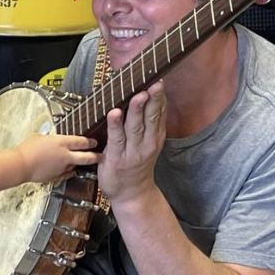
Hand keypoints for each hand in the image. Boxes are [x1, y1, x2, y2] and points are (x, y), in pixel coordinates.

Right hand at [17, 133, 100, 183]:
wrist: (22, 165)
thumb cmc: (27, 150)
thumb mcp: (38, 136)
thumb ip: (47, 137)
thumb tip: (48, 137)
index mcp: (62, 142)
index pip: (82, 142)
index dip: (90, 142)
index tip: (94, 142)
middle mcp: (65, 155)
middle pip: (86, 157)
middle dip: (96, 156)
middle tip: (100, 156)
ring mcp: (62, 167)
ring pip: (76, 166)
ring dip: (79, 164)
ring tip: (82, 162)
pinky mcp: (57, 176)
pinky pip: (67, 173)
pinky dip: (69, 171)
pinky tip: (69, 170)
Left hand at [99, 81, 166, 204]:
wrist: (132, 194)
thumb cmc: (138, 165)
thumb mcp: (151, 143)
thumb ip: (151, 122)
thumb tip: (150, 96)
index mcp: (156, 136)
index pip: (160, 113)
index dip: (160, 98)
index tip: (159, 80)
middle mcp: (147, 143)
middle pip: (151, 118)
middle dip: (153, 100)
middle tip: (154, 84)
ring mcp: (132, 151)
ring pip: (135, 127)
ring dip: (136, 110)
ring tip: (138, 95)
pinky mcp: (116, 158)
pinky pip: (116, 138)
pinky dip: (115, 125)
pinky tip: (114, 113)